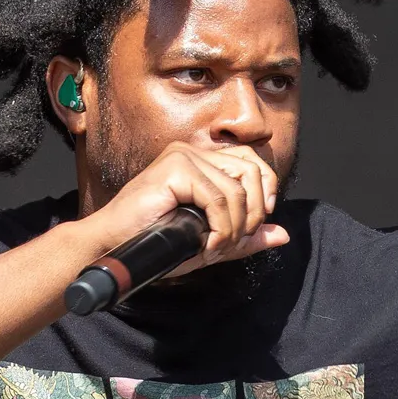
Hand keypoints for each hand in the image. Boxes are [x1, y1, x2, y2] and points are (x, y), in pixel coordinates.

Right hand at [91, 141, 290, 274]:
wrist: (114, 246)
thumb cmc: (154, 243)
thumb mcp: (210, 241)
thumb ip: (246, 237)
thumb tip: (283, 234)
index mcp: (200, 161)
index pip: (252, 162)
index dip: (264, 192)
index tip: (255, 223)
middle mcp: (192, 151)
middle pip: (251, 173)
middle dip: (252, 214)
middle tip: (233, 241)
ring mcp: (183, 156)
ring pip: (236, 191)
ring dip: (233, 228)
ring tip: (214, 247)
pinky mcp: (175, 167)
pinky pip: (219, 198)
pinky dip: (220, 227)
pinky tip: (205, 243)